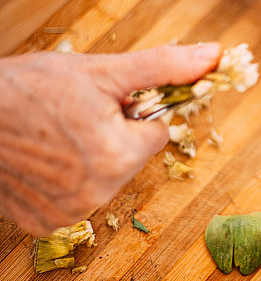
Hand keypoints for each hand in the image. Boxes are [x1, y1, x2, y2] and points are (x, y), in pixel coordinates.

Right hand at [0, 43, 219, 235]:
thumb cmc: (27, 88)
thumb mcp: (102, 70)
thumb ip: (164, 67)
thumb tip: (214, 56)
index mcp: (119, 158)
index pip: (155, 133)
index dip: (131, 112)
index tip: (100, 103)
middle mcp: (97, 195)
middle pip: (131, 158)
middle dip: (112, 136)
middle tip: (73, 117)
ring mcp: (68, 214)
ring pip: (105, 178)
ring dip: (88, 159)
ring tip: (53, 135)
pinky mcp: (43, 224)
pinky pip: (74, 199)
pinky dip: (62, 181)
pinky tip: (40, 160)